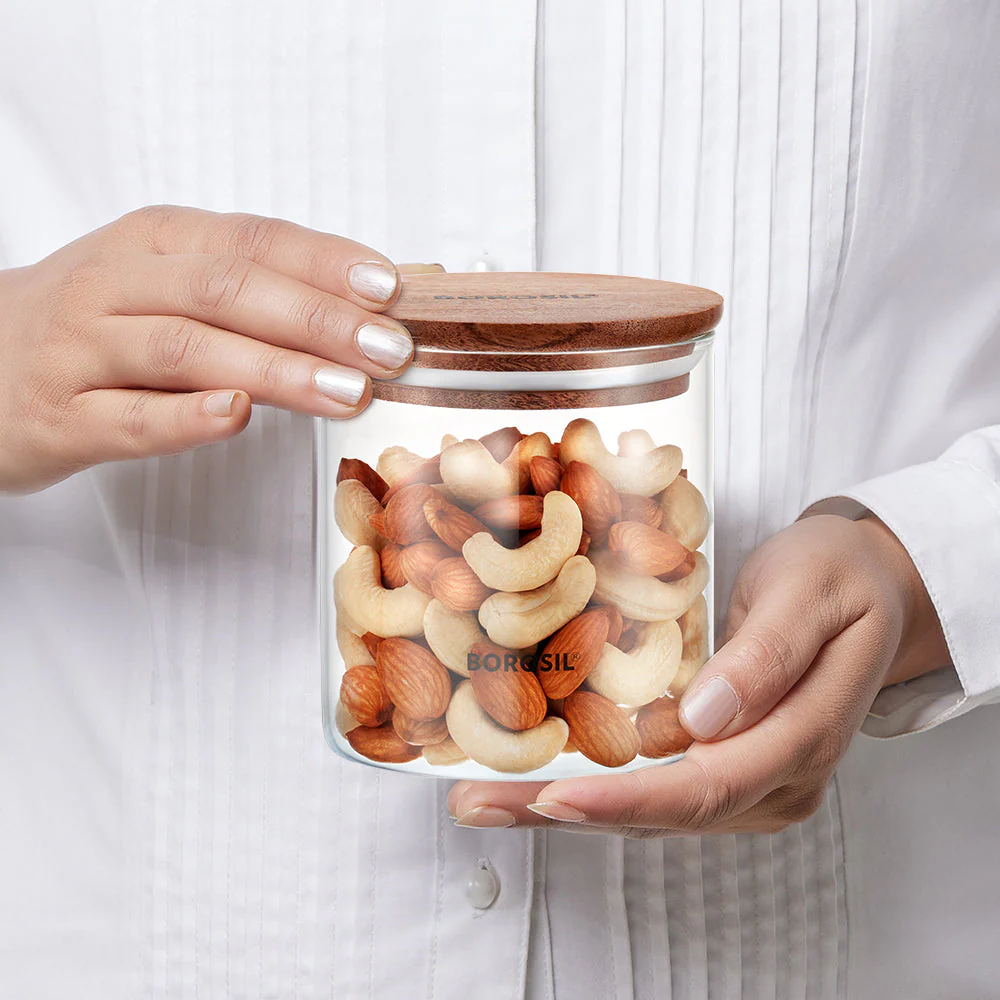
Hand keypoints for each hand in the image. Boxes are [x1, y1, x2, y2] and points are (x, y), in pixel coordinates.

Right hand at [0, 206, 421, 492]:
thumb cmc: (93, 323)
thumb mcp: (163, 279)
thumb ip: (249, 287)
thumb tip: (361, 306)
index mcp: (153, 241)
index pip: (253, 240)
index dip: (326, 264)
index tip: (391, 291)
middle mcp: (116, 283)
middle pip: (227, 290)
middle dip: (317, 319)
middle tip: (387, 349)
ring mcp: (83, 349)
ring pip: (186, 349)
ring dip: (275, 368)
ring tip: (345, 389)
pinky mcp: (62, 415)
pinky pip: (128, 416)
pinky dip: (186, 417)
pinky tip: (238, 415)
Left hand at [447, 514, 949, 835]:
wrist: (869, 585)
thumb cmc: (839, 578)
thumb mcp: (811, 594)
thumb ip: (768, 657)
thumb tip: (706, 720)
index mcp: (806, 736)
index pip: (708, 784)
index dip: (627, 798)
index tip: (555, 796)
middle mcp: (779, 779)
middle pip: (667, 811)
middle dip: (569, 812)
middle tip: (480, 805)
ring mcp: (756, 781)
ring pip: (654, 810)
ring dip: (569, 808)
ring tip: (487, 800)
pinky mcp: (731, 767)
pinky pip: (658, 789)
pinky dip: (598, 788)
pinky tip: (539, 782)